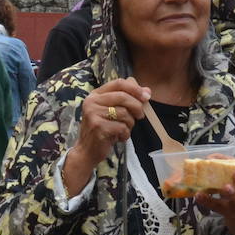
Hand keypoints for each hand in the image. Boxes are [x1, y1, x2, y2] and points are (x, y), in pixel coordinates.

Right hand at [61, 78, 149, 195]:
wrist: (87, 151)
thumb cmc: (102, 130)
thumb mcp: (113, 111)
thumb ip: (128, 99)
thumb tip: (147, 91)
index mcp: (95, 95)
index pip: (118, 83)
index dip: (135, 88)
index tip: (146, 96)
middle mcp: (92, 102)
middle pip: (123, 96)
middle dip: (137, 106)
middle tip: (140, 116)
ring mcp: (93, 114)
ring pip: (124, 113)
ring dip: (130, 124)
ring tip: (123, 130)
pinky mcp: (98, 127)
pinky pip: (122, 127)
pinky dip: (125, 134)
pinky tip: (118, 137)